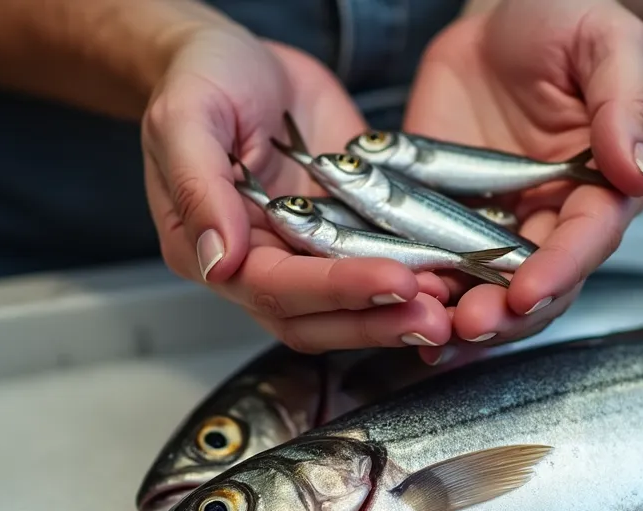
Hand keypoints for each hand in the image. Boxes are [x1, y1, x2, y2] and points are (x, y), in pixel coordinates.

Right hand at [141, 23, 452, 352]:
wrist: (244, 58)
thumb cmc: (203, 80)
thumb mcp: (186, 117)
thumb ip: (198, 187)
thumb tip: (218, 258)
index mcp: (212, 250)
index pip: (277, 290)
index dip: (337, 290)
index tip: (394, 280)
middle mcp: (262, 264)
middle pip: (320, 319)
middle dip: (378, 320)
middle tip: (435, 312)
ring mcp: (309, 253)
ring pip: (355, 309)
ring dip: (402, 314)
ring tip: (452, 304)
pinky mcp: (348, 234)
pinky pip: (383, 266)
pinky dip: (419, 279)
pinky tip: (456, 279)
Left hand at [402, 0, 642, 361]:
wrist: (502, 17)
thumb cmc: (567, 21)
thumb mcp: (607, 44)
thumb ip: (624, 104)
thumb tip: (634, 172)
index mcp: (600, 189)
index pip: (585, 241)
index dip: (558, 271)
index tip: (527, 292)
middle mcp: (549, 219)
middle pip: (533, 285)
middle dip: (504, 313)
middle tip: (470, 324)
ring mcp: (494, 223)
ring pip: (481, 287)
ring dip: (456, 314)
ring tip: (427, 328)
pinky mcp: (443, 215)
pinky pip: (429, 258)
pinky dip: (413, 286)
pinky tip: (391, 306)